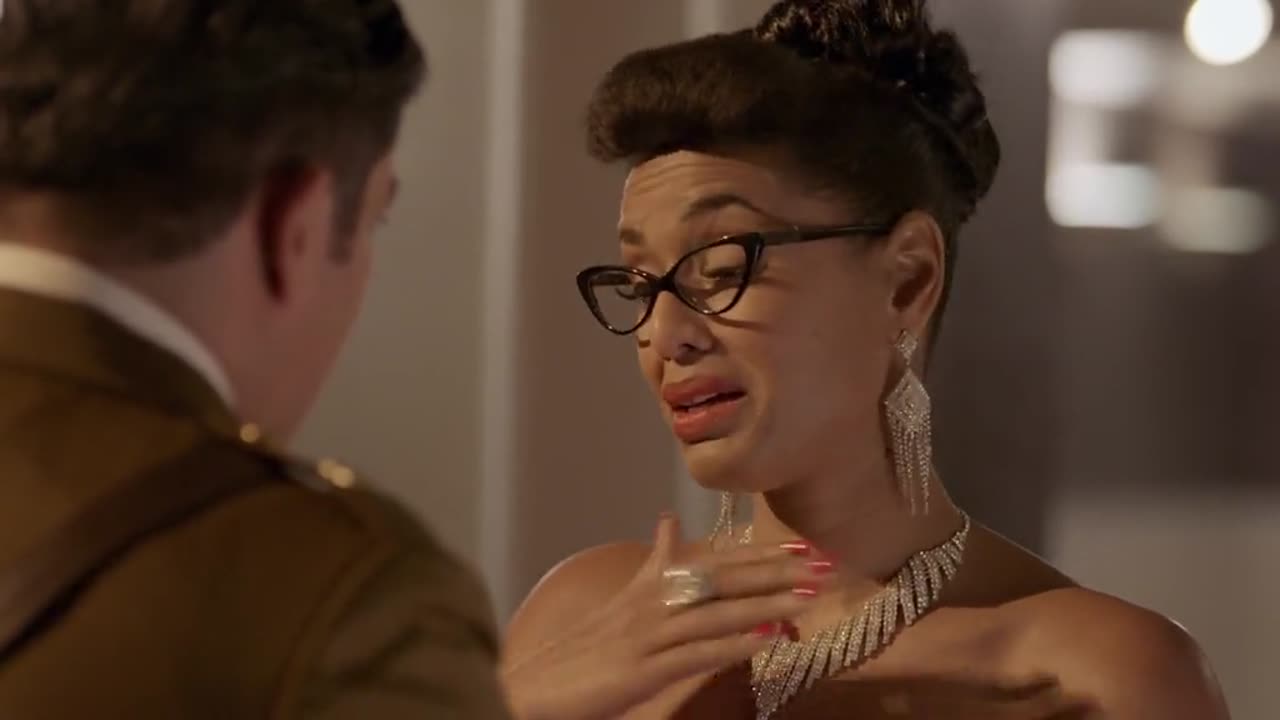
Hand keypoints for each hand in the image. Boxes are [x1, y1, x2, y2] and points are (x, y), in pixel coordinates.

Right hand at [502, 513, 829, 719]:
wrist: (532, 688)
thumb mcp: (621, 602)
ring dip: (768, 603)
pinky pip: (698, 652)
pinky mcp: (642, 668)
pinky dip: (739, 643)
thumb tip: (669, 520)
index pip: (715, 562)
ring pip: (718, 611)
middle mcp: (652, 602)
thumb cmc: (582, 652)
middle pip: (723, 579)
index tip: (805, 548)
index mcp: (651, 587)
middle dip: (776, 570)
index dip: (761, 554)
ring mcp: (647, 634)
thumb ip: (654, 564)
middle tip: (824, 563)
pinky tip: (771, 638)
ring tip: (811, 596)